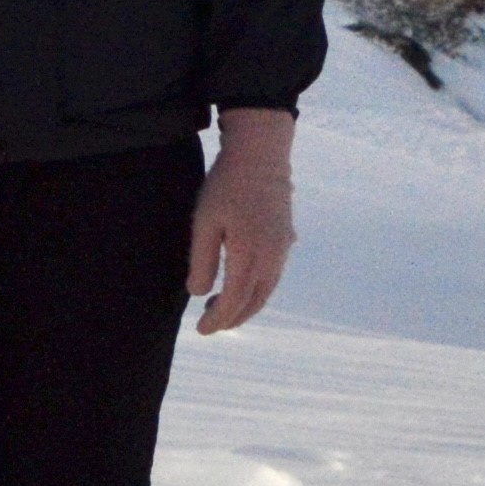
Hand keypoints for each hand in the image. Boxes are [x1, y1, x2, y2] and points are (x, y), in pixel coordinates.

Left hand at [185, 109, 296, 336]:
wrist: (261, 155)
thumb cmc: (227, 185)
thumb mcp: (205, 221)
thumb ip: (202, 260)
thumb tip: (199, 294)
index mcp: (249, 255)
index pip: (234, 300)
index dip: (218, 320)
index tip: (201, 330)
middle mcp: (271, 257)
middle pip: (253, 301)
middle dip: (232, 318)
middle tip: (209, 324)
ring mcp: (282, 248)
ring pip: (266, 290)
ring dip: (245, 305)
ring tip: (222, 307)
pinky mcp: (286, 239)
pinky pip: (273, 276)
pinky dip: (257, 289)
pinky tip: (242, 284)